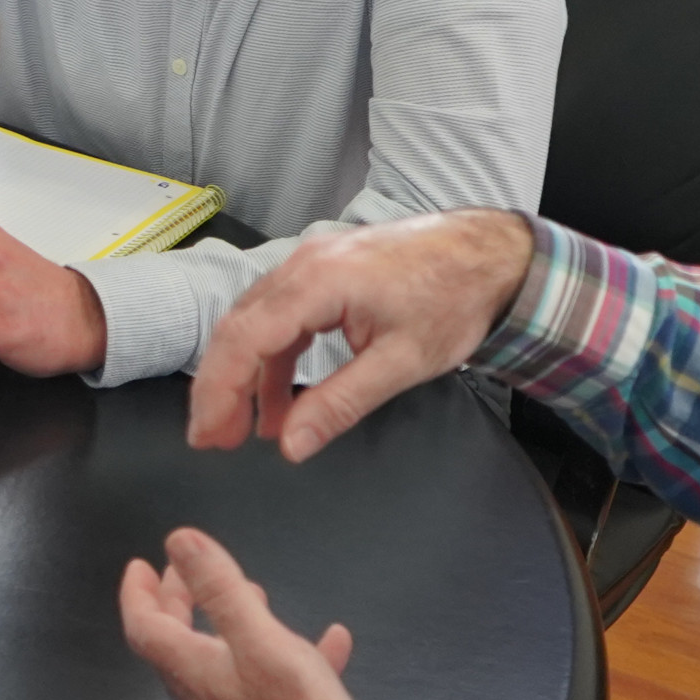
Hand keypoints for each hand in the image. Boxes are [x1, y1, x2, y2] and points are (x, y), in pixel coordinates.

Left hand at [117, 527, 378, 699]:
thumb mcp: (261, 641)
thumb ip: (221, 590)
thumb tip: (179, 541)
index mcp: (196, 672)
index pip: (146, 628)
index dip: (137, 594)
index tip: (140, 566)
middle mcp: (208, 696)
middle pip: (179, 643)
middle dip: (178, 601)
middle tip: (185, 572)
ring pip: (224, 661)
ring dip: (230, 623)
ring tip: (252, 594)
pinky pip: (274, 684)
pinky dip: (292, 656)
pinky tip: (333, 642)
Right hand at [186, 209, 538, 461]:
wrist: (490, 254)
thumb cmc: (454, 299)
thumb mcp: (402, 362)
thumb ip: (340, 404)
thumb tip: (292, 445)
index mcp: (319, 282)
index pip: (245, 339)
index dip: (219, 391)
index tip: (209, 434)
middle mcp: (303, 264)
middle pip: (237, 329)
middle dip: (221, 389)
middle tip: (215, 440)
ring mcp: (310, 263)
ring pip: (254, 324)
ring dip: (246, 377)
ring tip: (250, 430)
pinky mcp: (322, 271)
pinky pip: (279, 316)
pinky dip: (273, 359)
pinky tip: (282, 397)